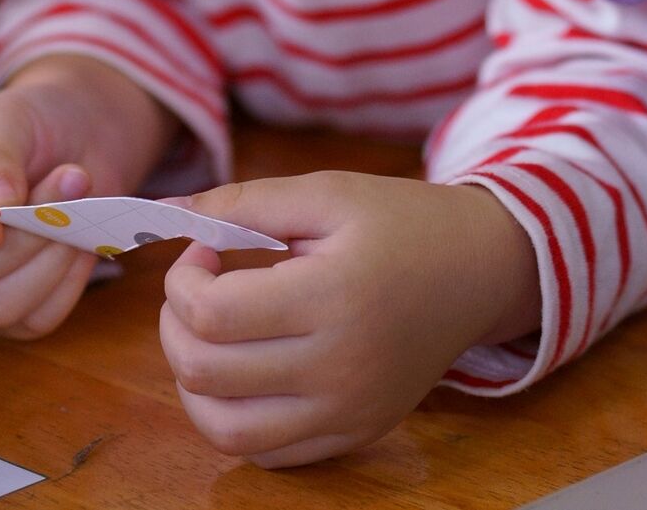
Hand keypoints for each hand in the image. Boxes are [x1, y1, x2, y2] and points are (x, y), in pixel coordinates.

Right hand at [0, 57, 182, 337]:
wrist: (72, 141)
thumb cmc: (23, 125)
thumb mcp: (3, 120)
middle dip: (26, 233)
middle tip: (72, 179)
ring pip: (2, 306)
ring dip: (52, 256)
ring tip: (79, 204)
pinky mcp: (11, 313)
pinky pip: (38, 319)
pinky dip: (68, 281)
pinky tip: (80, 240)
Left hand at [158, 171, 540, 466]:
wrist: (478, 271)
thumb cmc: (401, 223)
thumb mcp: (328, 192)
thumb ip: (245, 201)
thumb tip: (168, 210)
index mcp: (334, 296)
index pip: (213, 314)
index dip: (183, 280)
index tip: (203, 252)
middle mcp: (341, 367)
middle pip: (206, 373)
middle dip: (175, 325)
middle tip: (197, 291)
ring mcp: (349, 411)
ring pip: (227, 431)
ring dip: (193, 384)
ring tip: (208, 338)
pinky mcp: (356, 434)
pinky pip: (268, 454)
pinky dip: (234, 420)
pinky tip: (242, 374)